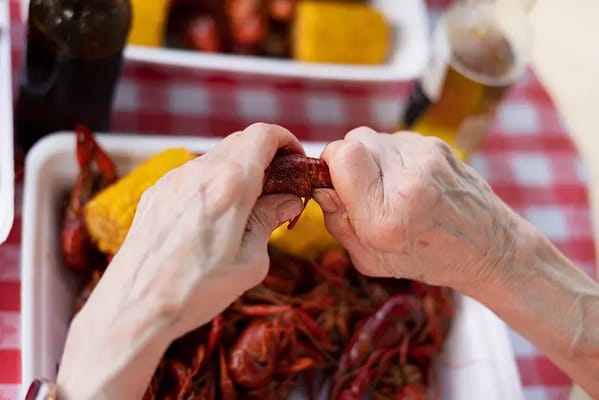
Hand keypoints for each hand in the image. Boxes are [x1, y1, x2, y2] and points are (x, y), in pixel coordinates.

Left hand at [56, 123, 304, 399]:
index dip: (286, 141)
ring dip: (237, 170)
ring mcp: (173, 180)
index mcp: (230, 186)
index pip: (264, 135)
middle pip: (241, 142)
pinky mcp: (156, 193)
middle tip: (277, 188)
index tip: (295, 161)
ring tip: (245, 206)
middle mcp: (199, 173)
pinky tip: (213, 216)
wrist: (134, 308)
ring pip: (215, 157)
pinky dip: (212, 182)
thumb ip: (269, 222)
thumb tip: (288, 201)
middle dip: (265, 156)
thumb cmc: (195, 292)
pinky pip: (193, 174)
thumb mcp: (249, 263)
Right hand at [313, 127, 525, 289]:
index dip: (331, 164)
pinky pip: (398, 141)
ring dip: (373, 159)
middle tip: (365, 187)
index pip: (342, 154)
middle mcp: (408, 182)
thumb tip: (321, 186)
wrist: (489, 248)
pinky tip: (411, 181)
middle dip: (350, 161)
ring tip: (392, 187)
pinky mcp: (440, 147)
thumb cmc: (427, 259)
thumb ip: (337, 222)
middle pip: (354, 140)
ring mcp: (428, 158)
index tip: (336, 182)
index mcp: (385, 217)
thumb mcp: (370, 260)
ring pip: (376, 138)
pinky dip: (396, 158)